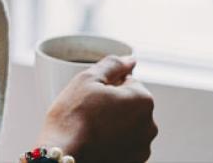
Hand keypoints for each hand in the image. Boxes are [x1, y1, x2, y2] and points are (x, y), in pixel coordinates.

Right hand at [38, 55, 157, 162]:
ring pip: (126, 124)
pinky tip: (95, 143)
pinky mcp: (133, 162)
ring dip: (113, 123)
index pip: (127, 81)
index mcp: (143, 100)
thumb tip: (130, 60)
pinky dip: (112, 142)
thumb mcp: (87, 79)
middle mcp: (150, 125)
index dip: (105, 86)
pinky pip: (124, 144)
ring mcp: (143, 147)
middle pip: (129, 104)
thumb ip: (112, 64)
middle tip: (87, 112)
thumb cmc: (72, 118)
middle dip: (112, 105)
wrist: (63, 157)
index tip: (90, 97)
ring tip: (90, 129)